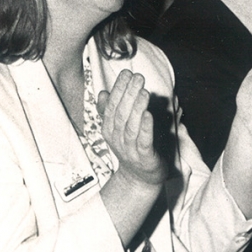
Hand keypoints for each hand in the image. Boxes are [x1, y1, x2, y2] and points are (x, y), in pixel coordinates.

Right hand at [98, 71, 165, 186]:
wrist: (139, 178)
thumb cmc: (130, 148)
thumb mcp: (117, 129)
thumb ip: (109, 111)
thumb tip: (102, 92)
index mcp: (109, 129)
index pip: (111, 106)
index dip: (118, 89)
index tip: (126, 73)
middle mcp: (117, 139)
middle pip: (120, 114)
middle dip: (129, 93)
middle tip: (138, 76)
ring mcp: (130, 149)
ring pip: (131, 127)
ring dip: (137, 108)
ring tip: (144, 91)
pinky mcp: (145, 158)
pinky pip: (144, 142)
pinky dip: (146, 128)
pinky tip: (149, 115)